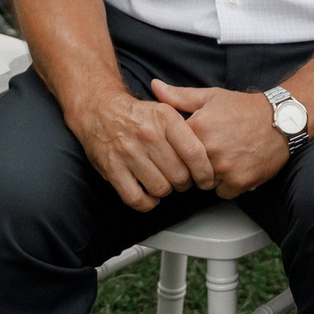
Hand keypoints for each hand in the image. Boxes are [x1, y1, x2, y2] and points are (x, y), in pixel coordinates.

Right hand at [63, 88, 215, 210]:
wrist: (100, 110)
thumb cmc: (138, 114)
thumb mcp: (166, 109)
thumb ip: (189, 127)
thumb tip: (213, 148)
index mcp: (166, 118)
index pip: (195, 153)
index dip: (205, 172)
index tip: (207, 180)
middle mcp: (148, 135)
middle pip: (179, 175)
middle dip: (185, 183)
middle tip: (182, 180)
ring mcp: (128, 153)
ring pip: (160, 188)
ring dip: (165, 191)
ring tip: (164, 183)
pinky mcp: (112, 169)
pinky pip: (136, 198)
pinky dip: (147, 203)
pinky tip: (149, 195)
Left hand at [149, 81, 290, 198]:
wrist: (281, 119)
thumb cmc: (244, 108)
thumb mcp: (211, 96)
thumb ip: (178, 96)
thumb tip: (154, 86)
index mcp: (197, 128)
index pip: (172, 151)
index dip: (179, 150)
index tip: (188, 147)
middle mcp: (209, 150)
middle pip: (187, 170)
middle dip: (194, 165)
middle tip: (209, 153)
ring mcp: (224, 169)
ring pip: (204, 183)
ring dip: (210, 176)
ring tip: (224, 159)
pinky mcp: (239, 182)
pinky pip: (222, 192)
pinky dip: (227, 185)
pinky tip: (236, 168)